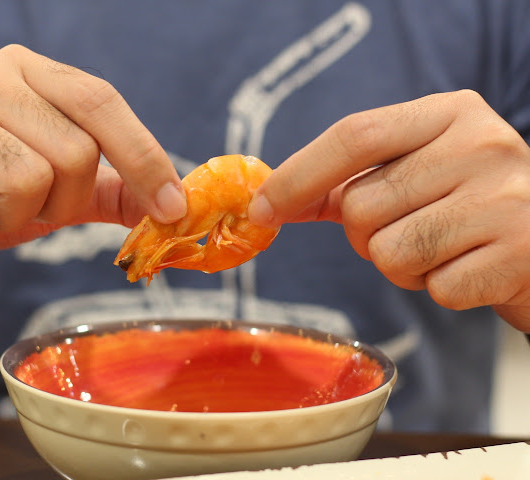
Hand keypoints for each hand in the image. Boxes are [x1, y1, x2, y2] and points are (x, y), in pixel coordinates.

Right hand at [0, 44, 185, 272]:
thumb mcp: (60, 186)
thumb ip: (114, 189)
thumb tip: (174, 207)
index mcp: (31, 72)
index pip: (101, 102)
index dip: (144, 157)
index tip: (173, 209)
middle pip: (74, 152)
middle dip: (63, 202)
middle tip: (28, 205)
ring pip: (29, 181)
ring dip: (18, 217)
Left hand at [249, 90, 529, 331]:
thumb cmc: (463, 205)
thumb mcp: (414, 173)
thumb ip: (344, 182)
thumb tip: (268, 201)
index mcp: (450, 112)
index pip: (353, 136)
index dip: (298, 175)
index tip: (261, 208)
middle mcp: (481, 145)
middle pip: (361, 205)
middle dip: (364, 234)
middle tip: (407, 229)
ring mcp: (504, 199)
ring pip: (388, 252)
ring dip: (400, 265)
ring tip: (440, 248)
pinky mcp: (517, 253)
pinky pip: (432, 287)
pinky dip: (436, 288)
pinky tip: (467, 267)